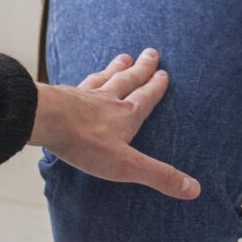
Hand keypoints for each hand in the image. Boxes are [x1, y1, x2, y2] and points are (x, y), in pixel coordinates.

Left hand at [32, 49, 201, 199]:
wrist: (47, 121)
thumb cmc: (86, 143)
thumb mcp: (127, 166)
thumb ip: (159, 176)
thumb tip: (195, 189)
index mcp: (127, 115)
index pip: (146, 97)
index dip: (156, 86)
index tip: (164, 72)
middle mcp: (109, 100)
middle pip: (129, 79)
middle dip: (142, 68)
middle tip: (151, 52)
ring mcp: (86, 95)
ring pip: (106, 78)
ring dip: (117, 67)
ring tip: (124, 57)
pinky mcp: (64, 96)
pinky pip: (81, 83)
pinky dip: (88, 78)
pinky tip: (85, 78)